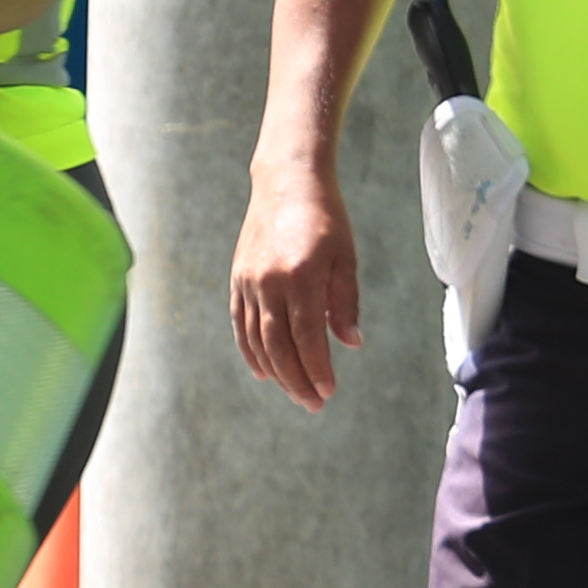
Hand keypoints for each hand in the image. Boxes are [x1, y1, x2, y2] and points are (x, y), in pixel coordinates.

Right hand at [230, 159, 363, 407]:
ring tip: (294, 392)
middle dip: (296, 380)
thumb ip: (345, 303)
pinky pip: (240, 325)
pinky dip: (250, 352)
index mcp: (301, 276)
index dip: (317, 369)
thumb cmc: (325, 219)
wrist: (286, 183)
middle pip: (278, 346)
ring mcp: (248, 281)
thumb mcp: (345, 258)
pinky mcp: (237, 279)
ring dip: (276, 372)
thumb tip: (350, 344)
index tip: (329, 391)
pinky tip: (264, 372)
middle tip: (314, 403)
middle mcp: (269, 282)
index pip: (307, 337)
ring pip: (256, 341)